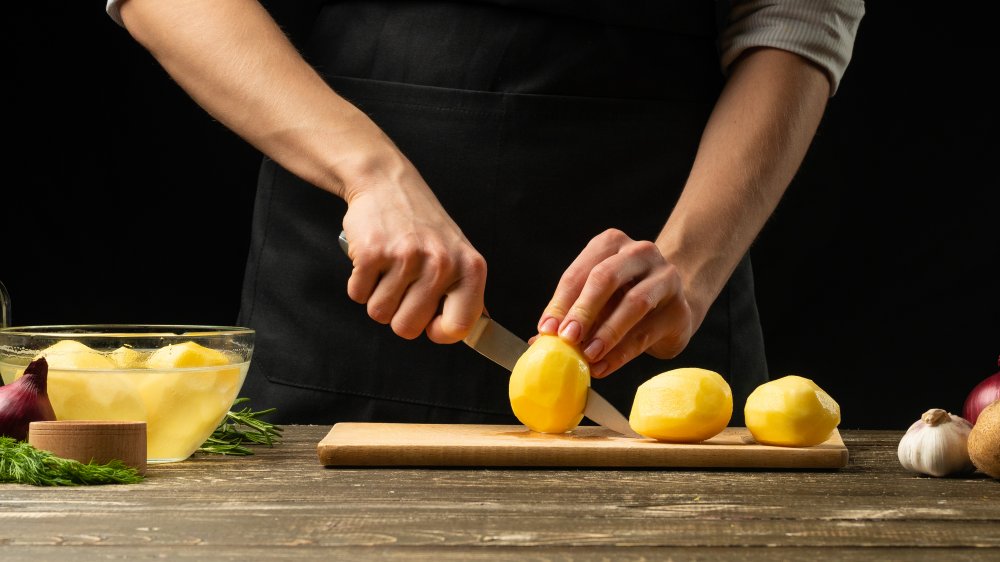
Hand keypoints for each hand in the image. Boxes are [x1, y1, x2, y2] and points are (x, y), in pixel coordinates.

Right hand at [341, 152, 485, 343]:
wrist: (387, 183)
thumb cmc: (423, 225)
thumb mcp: (457, 253)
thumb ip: (466, 292)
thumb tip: (479, 327)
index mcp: (470, 268)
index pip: (458, 328)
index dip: (437, 332)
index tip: (429, 322)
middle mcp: (442, 263)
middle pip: (407, 329)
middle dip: (398, 315)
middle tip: (402, 286)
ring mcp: (407, 257)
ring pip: (379, 314)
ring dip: (377, 297)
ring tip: (388, 268)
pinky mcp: (373, 253)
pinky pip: (358, 295)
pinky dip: (360, 283)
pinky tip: (373, 260)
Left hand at [536, 229, 692, 377]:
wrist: (674, 304)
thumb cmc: (624, 299)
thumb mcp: (596, 300)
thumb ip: (571, 315)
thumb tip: (538, 340)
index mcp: (610, 244)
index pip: (579, 272)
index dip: (561, 303)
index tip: (546, 330)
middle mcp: (640, 253)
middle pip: (606, 278)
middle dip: (583, 310)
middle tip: (567, 338)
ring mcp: (665, 277)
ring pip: (633, 304)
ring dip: (606, 333)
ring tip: (588, 356)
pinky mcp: (679, 308)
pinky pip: (647, 331)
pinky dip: (622, 352)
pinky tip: (603, 366)